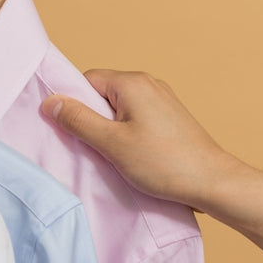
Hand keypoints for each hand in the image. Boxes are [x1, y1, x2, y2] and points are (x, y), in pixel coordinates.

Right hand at [42, 69, 238, 210]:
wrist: (213, 182)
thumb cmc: (163, 163)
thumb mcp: (111, 143)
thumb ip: (78, 120)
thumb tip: (50, 101)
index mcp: (131, 83)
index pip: (86, 80)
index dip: (74, 104)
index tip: (71, 130)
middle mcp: (148, 83)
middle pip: (102, 92)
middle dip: (92, 117)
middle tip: (91, 145)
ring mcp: (162, 98)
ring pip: (118, 106)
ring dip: (109, 127)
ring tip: (113, 153)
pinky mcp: (170, 116)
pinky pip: (135, 115)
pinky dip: (126, 132)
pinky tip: (131, 154)